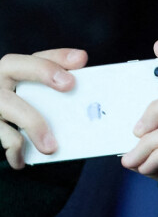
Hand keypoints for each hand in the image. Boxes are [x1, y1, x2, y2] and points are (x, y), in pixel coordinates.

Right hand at [0, 48, 87, 168]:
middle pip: (13, 64)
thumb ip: (60, 91)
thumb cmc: (25, 110)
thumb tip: (90, 92)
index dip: (59, 56)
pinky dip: (14, 149)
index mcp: (16, 69)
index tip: (81, 59)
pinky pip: (0, 134)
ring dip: (34, 124)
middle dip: (43, 71)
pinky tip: (22, 160)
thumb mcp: (39, 99)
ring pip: (8, 104)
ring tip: (51, 147)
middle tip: (69, 84)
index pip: (38, 55)